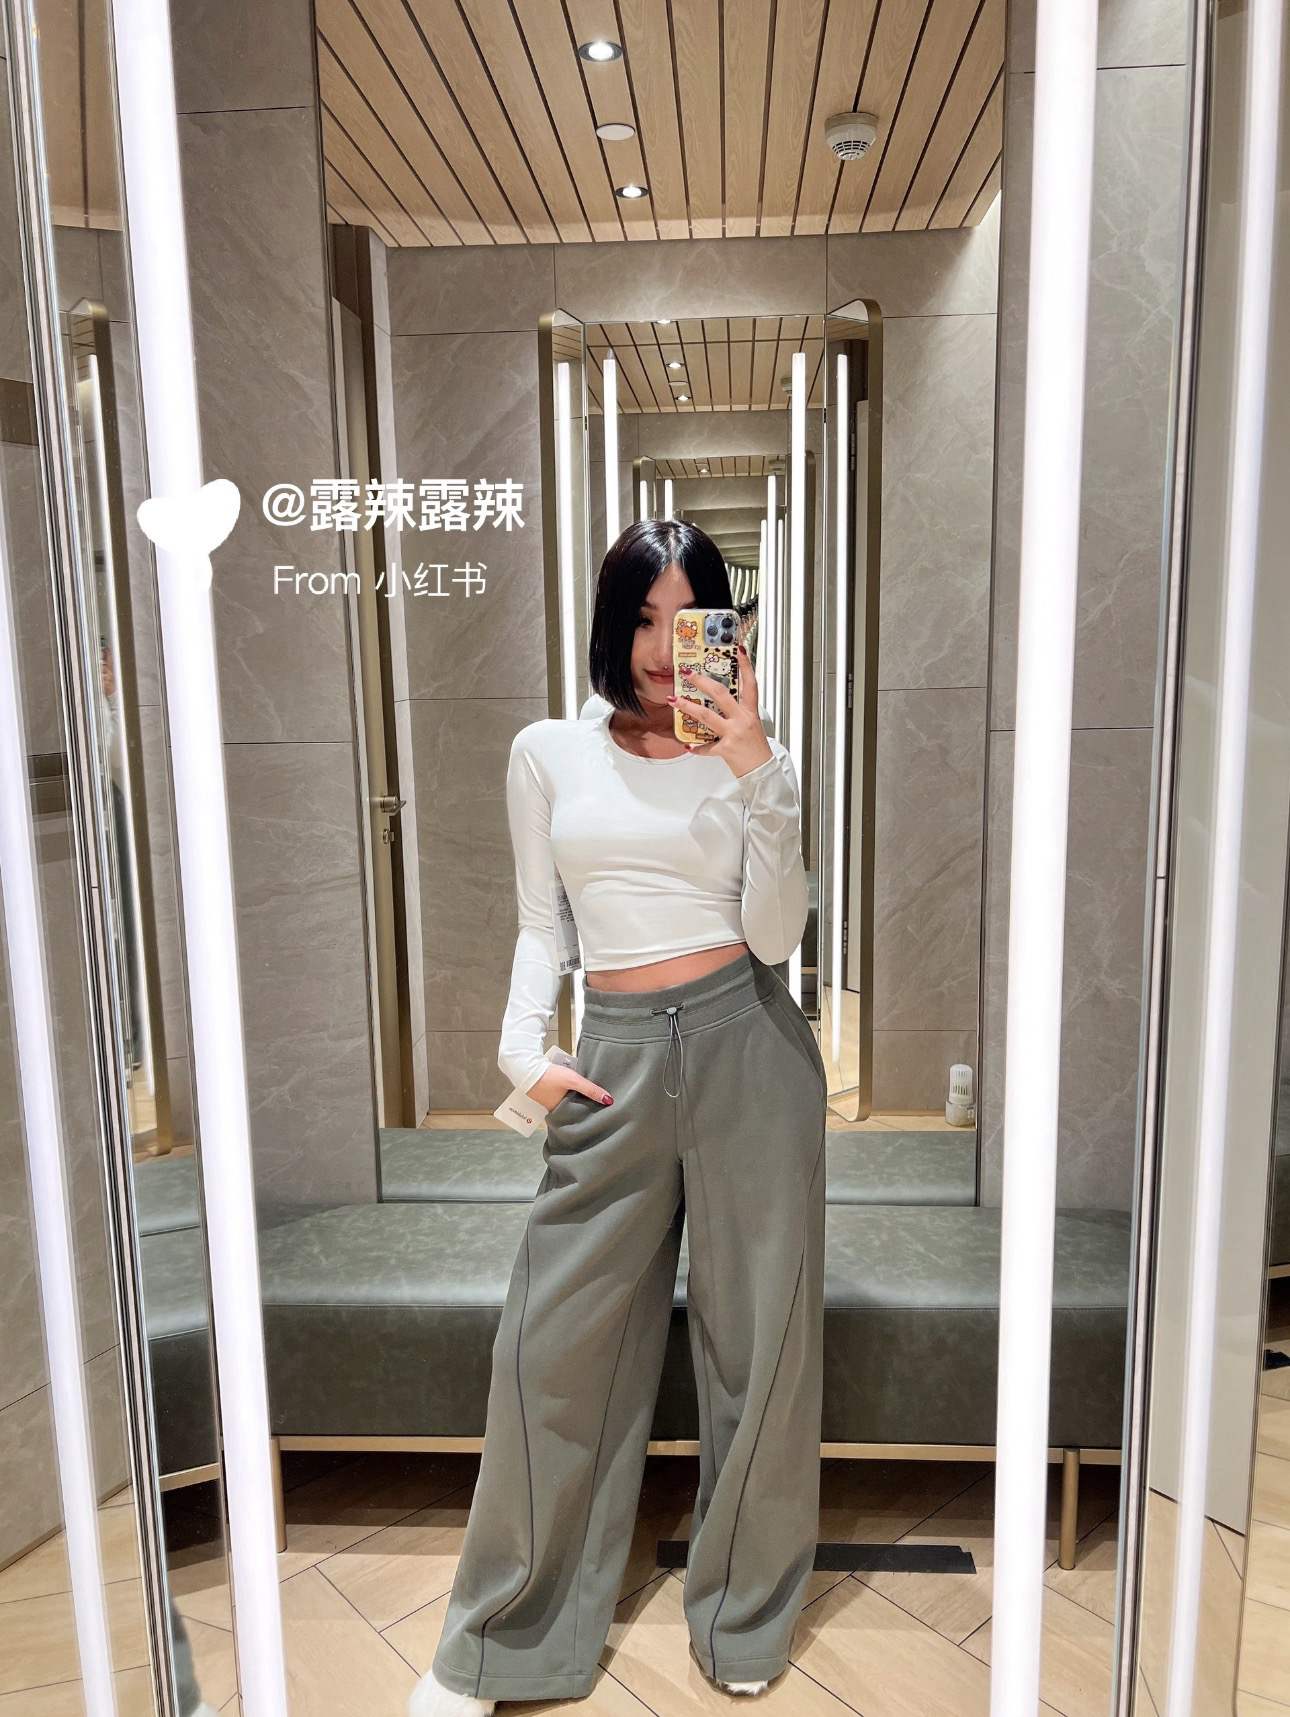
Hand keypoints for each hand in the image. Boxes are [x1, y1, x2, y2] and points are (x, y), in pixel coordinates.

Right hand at [527, 1064, 613, 1112]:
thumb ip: (590, 1090)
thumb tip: (609, 1101)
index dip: (588, 1113)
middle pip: (572, 1108)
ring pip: (566, 1101)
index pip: (578, 1116)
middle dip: (582, 1105)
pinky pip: (560, 1094)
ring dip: (574, 1097)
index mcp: (559, 1112)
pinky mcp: (544, 1092)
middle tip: (597, 1102)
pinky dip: (566, 1091)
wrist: (526, 1066)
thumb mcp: (573, 1081)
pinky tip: (572, 1086)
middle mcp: (553, 1110)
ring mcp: (547, 1101)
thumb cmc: (550, 1076)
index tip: (600, 1112)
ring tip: (588, 1093)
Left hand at [668, 645, 772, 777]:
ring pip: (706, 715)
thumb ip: (739, 713)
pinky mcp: (725, 749)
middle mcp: (742, 720)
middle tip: (687, 672)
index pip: (750, 683)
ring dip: (687, 706)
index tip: (738, 650)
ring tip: (673, 700)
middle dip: (701, 681)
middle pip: (720, 694)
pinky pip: (706, 747)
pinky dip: (696, 748)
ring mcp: (733, 733)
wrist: (762, 771)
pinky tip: (687, 745)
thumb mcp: (752, 725)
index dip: (745, 666)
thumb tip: (722, 703)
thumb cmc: (757, 748)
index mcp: (750, 712)